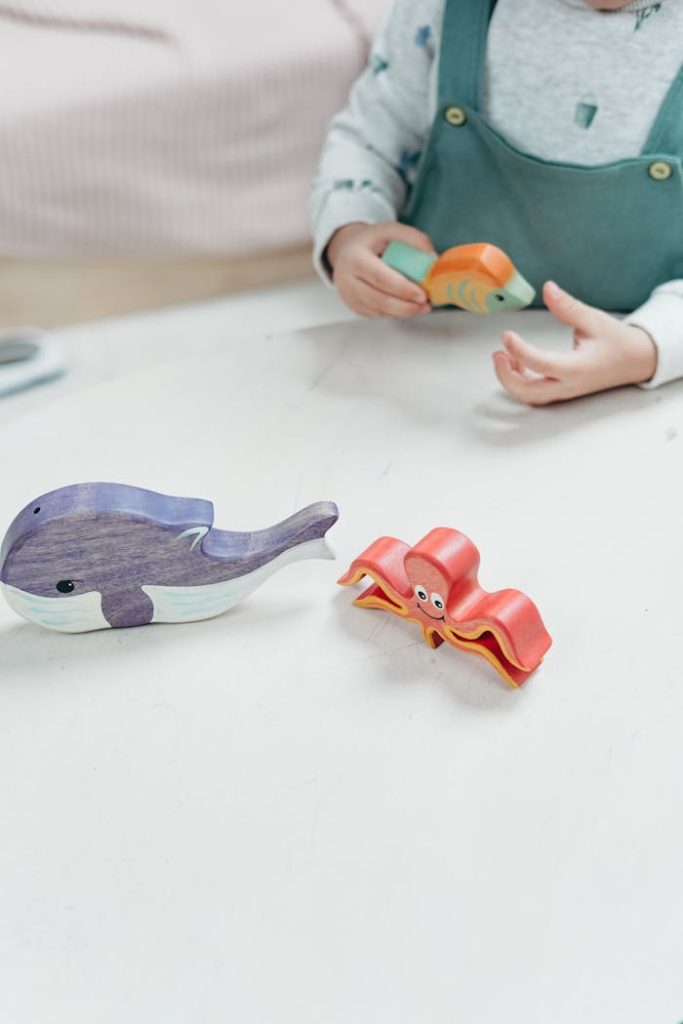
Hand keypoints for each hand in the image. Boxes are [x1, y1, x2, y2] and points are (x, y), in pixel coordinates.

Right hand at [326, 221, 432, 317]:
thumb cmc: (371, 241)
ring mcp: (349, 296)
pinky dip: (395, 312)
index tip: (423, 295)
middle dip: (406, 306)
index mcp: (355, 257)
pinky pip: (377, 314)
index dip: (403, 289)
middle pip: (380, 300)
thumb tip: (433, 260)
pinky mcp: (354, 306)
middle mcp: (347, 279)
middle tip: (426, 305)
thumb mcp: (390, 230)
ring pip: (379, 311)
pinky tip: (406, 306)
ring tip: (422, 307)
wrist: (345, 250)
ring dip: (403, 312)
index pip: (381, 278)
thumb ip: (413, 239)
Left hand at [492, 281, 656, 405]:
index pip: (542, 364)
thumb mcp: (594, 319)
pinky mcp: (561, 390)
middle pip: (530, 393)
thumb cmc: (616, 341)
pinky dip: (520, 380)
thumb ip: (568, 307)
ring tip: (503, 355)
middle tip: (497, 353)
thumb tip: (547, 288)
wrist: (636, 361)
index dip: (520, 351)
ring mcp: (564, 391)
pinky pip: (534, 393)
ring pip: (530, 396)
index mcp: (578, 367)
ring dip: (511, 380)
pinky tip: (515, 361)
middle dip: (507, 377)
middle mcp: (569, 385)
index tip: (506, 335)